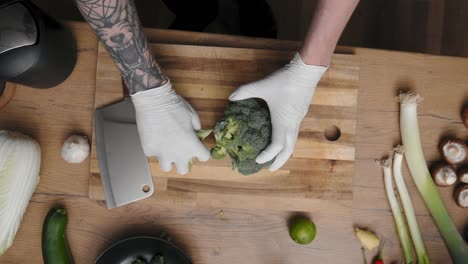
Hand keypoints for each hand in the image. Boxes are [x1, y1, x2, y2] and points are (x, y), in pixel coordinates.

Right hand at [131, 81, 209, 174]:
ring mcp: (161, 153)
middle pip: (184, 170)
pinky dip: (154, 149)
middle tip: (182, 153)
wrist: (153, 100)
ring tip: (167, 151)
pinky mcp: (148, 150)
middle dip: (184, 162)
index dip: (202, 152)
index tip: (199, 149)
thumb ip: (196, 127)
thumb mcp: (192, 115)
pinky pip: (152, 155)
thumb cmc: (174, 105)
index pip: (204, 158)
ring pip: (166, 167)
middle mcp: (177, 153)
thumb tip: (196, 132)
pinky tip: (155, 139)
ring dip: (168, 160)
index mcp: (191, 145)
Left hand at [229, 53, 326, 170]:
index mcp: (283, 122)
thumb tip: (231, 97)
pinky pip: (294, 133)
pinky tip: (281, 137)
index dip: (267, 156)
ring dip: (285, 152)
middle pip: (289, 150)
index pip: (276, 146)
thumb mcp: (262, 86)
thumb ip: (245, 91)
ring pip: (293, 142)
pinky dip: (288, 141)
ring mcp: (298, 119)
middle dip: (280, 161)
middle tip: (270, 169)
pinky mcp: (300, 113)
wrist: (307, 70)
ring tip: (276, 157)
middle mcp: (292, 124)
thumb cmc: (285, 80)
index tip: (258, 160)